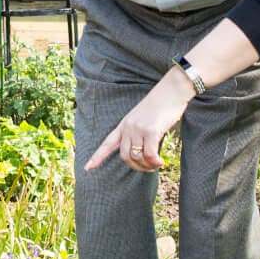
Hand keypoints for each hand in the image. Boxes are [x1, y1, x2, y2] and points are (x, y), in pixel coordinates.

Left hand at [82, 72, 196, 173]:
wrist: (171, 90)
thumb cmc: (161, 105)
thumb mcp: (143, 118)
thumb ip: (138, 132)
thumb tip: (141, 153)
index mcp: (124, 124)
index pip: (108, 143)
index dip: (97, 156)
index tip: (88, 168)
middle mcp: (128, 127)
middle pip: (125, 156)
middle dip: (136, 166)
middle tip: (149, 168)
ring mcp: (138, 129)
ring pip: (137, 157)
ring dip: (147, 166)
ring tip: (156, 164)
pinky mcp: (151, 131)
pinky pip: (149, 155)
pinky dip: (155, 162)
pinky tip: (160, 162)